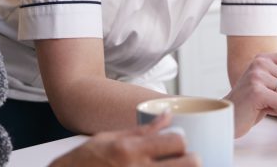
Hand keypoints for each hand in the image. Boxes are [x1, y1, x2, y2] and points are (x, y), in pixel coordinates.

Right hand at [48, 112, 199, 166]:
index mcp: (132, 150)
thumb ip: (143, 130)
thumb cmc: (86, 161)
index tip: (177, 144)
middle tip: (185, 160)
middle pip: (189, 163)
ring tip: (172, 166)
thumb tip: (167, 115)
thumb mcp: (110, 138)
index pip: (176, 141)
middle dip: (191, 160)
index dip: (181, 142)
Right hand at [224, 45, 276, 137]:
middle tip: (270, 99)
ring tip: (265, 103)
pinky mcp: (256, 90)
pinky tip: (261, 108)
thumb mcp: (266, 79)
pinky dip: (275, 110)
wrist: (229, 113)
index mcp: (265, 58)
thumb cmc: (251, 98)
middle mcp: (260, 63)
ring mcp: (257, 76)